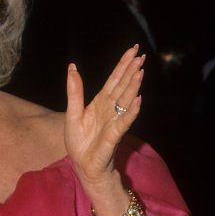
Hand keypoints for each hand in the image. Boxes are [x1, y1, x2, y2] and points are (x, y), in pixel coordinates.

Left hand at [64, 45, 143, 187]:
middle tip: (142, 55)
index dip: (123, 64)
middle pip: (123, 86)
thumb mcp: (72, 113)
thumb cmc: (79, 142)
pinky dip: (131, 111)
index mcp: (101, 102)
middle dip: (132, 70)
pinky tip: (138, 100)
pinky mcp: (113, 136)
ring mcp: (114, 121)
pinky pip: (123, 122)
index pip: (115, 79)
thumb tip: (72, 67)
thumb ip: (75, 91)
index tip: (133, 49)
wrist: (83, 166)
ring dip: (133, 86)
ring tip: (141, 72)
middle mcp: (111, 109)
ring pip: (125, 100)